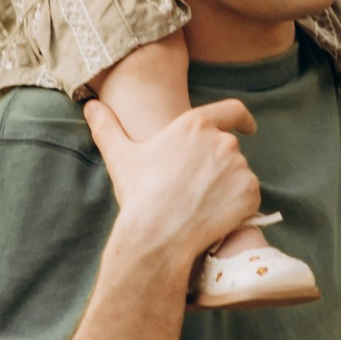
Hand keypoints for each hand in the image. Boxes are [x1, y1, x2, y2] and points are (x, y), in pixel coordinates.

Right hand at [79, 91, 261, 277]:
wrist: (158, 234)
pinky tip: (215, 216)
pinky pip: (249, 197)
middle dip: (219, 165)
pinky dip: (238, 205)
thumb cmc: (139, 194)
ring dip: (228, 185)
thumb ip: (107, 127)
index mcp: (196, 125)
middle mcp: (222, 141)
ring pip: (240, 174)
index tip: (249, 127)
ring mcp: (240, 167)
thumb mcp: (120, 156)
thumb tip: (90, 105)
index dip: (242, 119)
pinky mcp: (250, 193)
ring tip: (201, 204)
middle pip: (230, 149)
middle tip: (198, 187)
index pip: (232, 111)